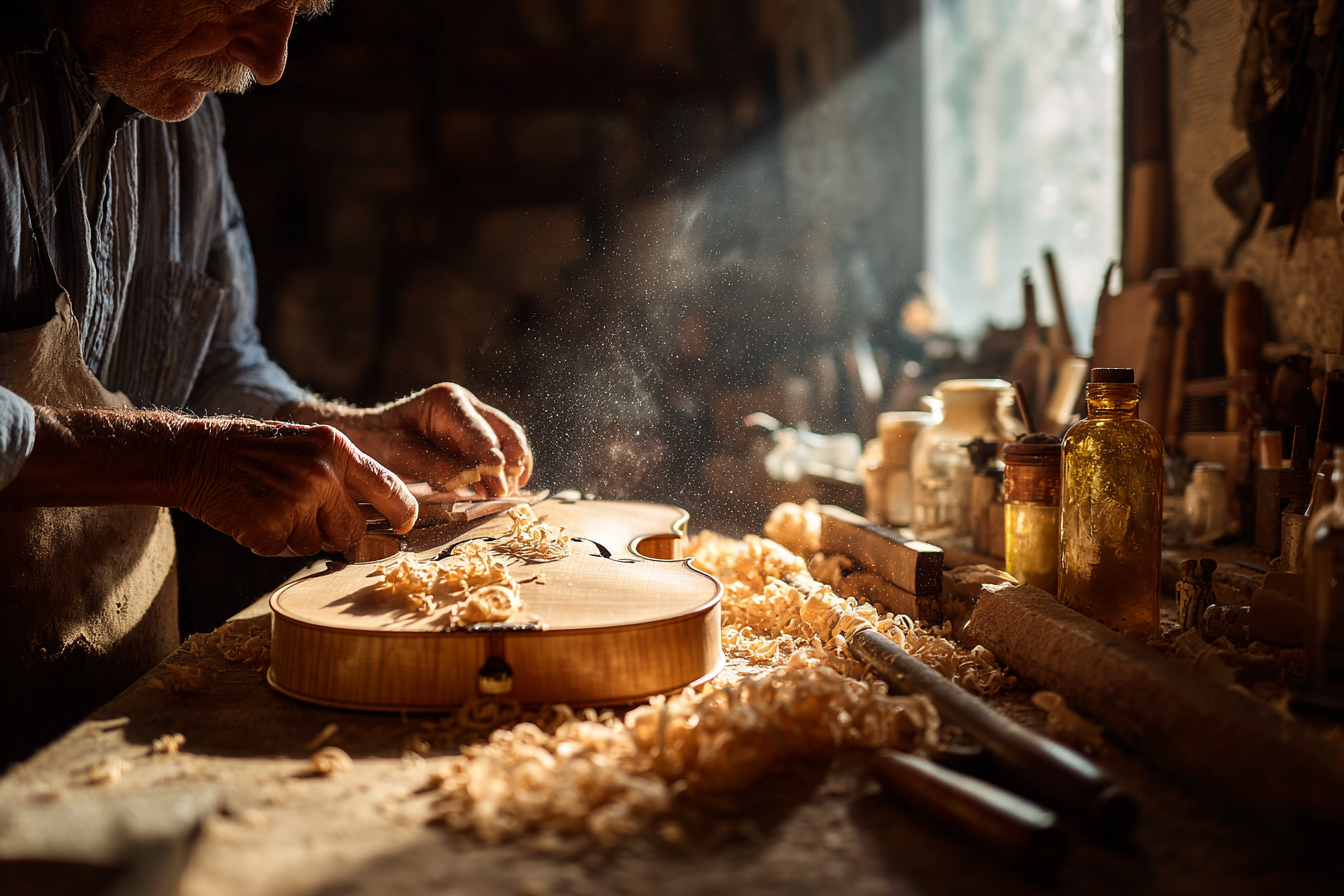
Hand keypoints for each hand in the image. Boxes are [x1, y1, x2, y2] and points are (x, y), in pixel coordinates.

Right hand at [179, 419, 417, 555]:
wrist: (196, 455)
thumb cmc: (256, 453)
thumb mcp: (307, 445)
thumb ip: (343, 473)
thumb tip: (382, 512)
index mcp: (336, 448)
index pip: (388, 487)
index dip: (403, 512)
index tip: (406, 525)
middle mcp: (321, 474)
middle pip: (353, 529)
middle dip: (336, 533)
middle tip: (306, 516)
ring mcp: (296, 501)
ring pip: (317, 544)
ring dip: (296, 535)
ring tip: (272, 505)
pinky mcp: (270, 527)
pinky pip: (284, 551)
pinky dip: (269, 541)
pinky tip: (253, 515)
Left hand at [284, 385, 532, 496]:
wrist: (369, 437)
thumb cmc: (378, 442)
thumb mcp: (399, 454)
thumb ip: (435, 466)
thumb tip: (470, 477)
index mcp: (447, 401)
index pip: (480, 432)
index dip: (491, 457)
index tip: (498, 477)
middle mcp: (468, 406)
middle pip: (506, 432)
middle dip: (509, 463)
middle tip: (504, 492)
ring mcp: (475, 420)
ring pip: (511, 442)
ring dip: (512, 469)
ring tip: (505, 494)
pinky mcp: (477, 438)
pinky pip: (503, 452)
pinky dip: (507, 472)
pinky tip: (501, 491)